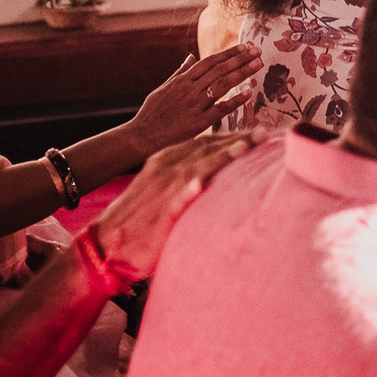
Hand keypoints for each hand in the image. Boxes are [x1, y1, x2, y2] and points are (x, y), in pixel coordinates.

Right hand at [88, 132, 255, 284]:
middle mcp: (166, 168)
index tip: (262, 131)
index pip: (208, 142)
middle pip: (207, 149)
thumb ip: (192, 177)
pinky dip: (188, 189)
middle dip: (238, 139)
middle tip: (268, 133)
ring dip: (220, 156)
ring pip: (196, 166)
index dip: (235, 136)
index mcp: (169, 160)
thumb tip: (219, 173)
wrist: (108, 245)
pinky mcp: (157, 211)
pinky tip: (200, 185)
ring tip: (244, 146)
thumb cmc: (145, 219)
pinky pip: (175, 198)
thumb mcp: (169, 190)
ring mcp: (161, 189)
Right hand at [127, 47, 260, 150]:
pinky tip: (249, 92)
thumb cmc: (153, 112)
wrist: (143, 136)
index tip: (244, 46)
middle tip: (257, 50)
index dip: (228, 53)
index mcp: (182, 80)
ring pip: (222, 84)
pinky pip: (221, 109)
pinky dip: (236, 100)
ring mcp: (195, 105)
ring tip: (258, 64)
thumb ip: (180, 72)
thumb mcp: (164, 88)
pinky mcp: (199, 122)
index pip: (209, 62)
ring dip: (241, 72)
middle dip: (239, 59)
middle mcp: (189, 89)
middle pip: (219, 70)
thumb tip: (191, 55)